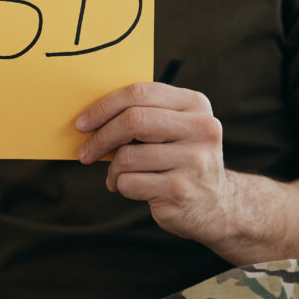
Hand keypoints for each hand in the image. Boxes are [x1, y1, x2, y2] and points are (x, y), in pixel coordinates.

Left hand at [75, 82, 233, 246]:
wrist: (215, 205)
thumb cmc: (179, 160)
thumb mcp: (173, 129)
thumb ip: (143, 115)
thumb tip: (90, 117)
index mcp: (195, 104)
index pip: (140, 92)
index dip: (104, 106)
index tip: (82, 123)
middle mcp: (201, 128)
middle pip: (133, 120)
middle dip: (100, 137)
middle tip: (85, 152)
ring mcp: (194, 160)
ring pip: (127, 156)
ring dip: (113, 169)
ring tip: (118, 176)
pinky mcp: (181, 190)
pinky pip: (130, 182)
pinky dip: (121, 186)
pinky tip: (131, 188)